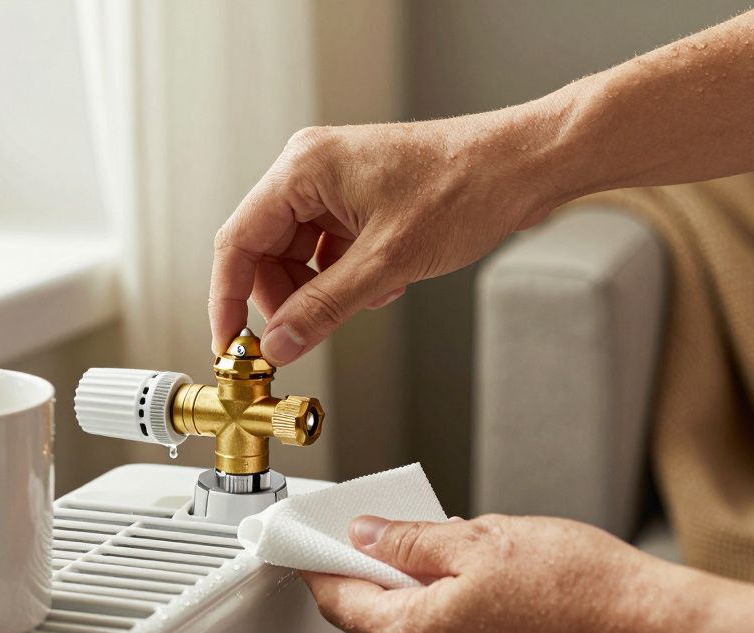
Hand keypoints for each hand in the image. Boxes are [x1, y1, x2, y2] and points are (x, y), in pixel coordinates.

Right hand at [208, 109, 569, 362]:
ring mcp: (335, 184)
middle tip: (305, 335)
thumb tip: (279, 344)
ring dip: (323, 290)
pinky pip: (329, 250)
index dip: (229, 299)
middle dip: (286, 299)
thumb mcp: (388, 262)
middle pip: (265, 252)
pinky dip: (347, 277)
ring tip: (367, 299)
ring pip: (298, 256)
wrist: (524, 166)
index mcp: (303, 168)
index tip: (230, 345)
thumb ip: (324, 307)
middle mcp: (310, 170)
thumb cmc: (465, 188)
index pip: (237, 241)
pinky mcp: (358, 199)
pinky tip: (384, 284)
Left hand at [302, 514, 672, 632]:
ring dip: (415, 598)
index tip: (312, 542)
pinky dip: (446, 621)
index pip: (338, 600)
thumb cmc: (581, 590)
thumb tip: (367, 537)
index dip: (322, 563)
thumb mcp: (479, 539)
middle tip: (388, 531)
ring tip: (454, 555)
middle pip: (372, 622)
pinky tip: (478, 588)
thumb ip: (409, 541)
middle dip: (374, 576)